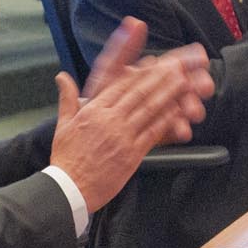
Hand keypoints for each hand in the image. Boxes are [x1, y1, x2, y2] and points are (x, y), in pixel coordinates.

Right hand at [49, 17, 214, 210]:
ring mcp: (122, 136)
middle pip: (139, 91)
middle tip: (179, 62)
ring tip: (185, 79)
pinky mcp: (132, 154)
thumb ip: (67, 99)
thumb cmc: (66, 158)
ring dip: (169, 93)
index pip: (118, 80)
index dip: (137, 65)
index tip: (151, 58)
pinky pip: (153, 133)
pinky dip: (167, 120)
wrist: (69, 189)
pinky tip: (179, 111)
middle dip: (161, 75)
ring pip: (149, 109)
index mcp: (93, 110)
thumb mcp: (63, 125)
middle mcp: (109, 119)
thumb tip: (62, 77)